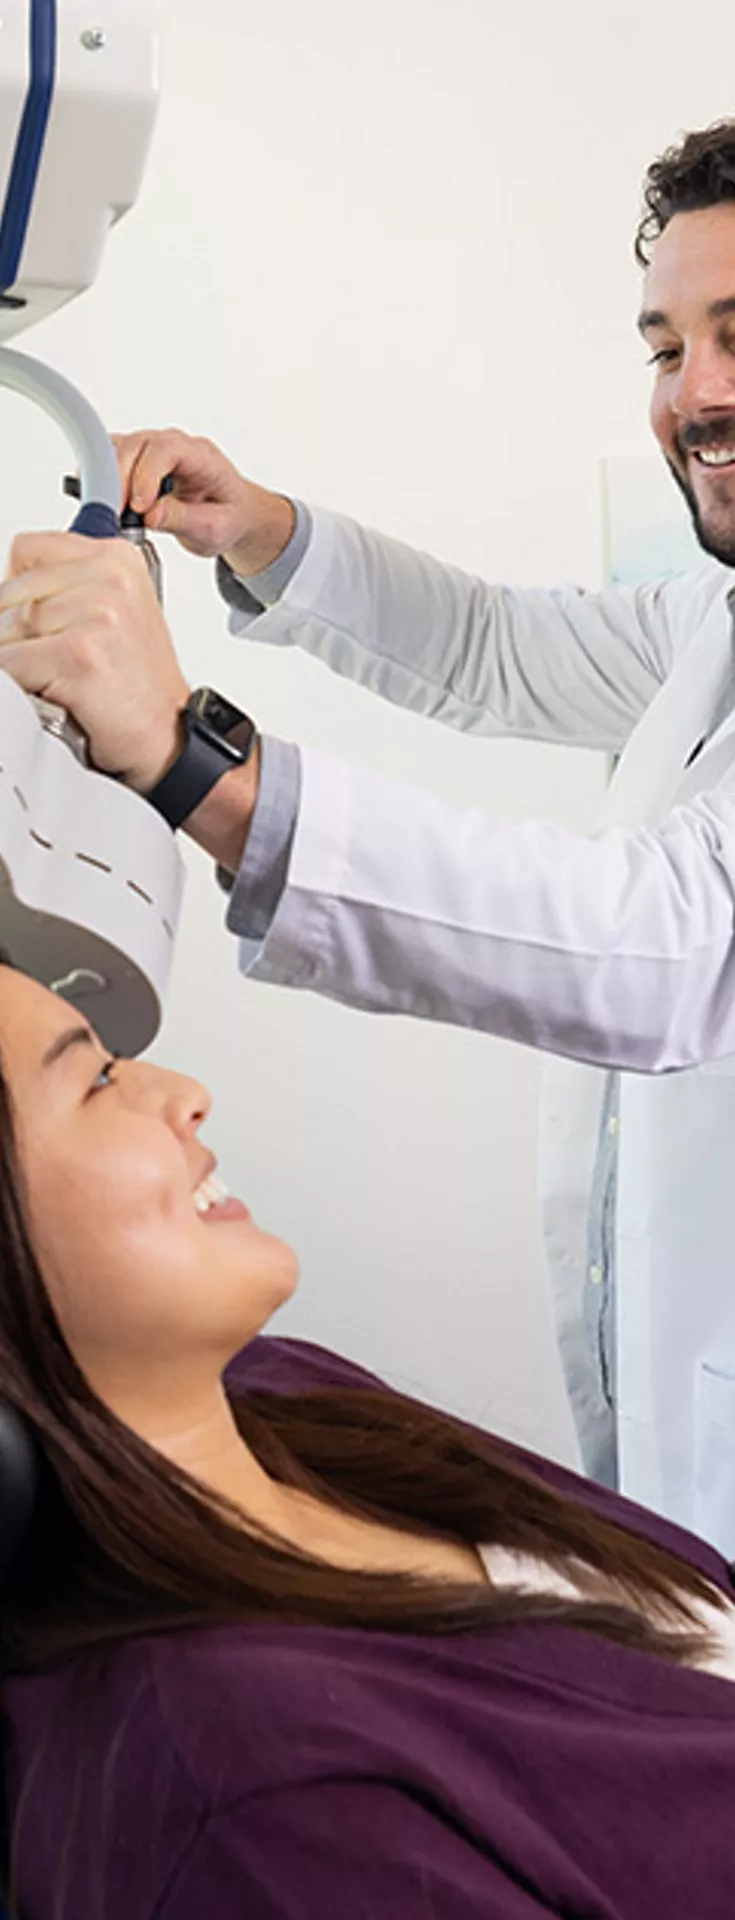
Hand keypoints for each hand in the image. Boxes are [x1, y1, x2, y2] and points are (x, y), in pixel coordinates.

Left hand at [0, 533, 190, 792]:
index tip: (37, 622)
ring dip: (19, 662)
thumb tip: (6, 587)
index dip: (20, 591)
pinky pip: (10, 663)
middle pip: (11, 591)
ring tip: (58, 678)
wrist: (167, 737)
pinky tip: (53, 693)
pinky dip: (19, 686)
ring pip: (5, 628)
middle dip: (15, 632)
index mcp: (117, 559)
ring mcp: (96, 613)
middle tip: (52, 661)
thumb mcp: (114, 614)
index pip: (27, 550)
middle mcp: (109, 578)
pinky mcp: (79, 652)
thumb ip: (67, 588)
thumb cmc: (139, 685)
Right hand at [114, 429, 295, 575]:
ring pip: (119, 448)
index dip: (147, 475)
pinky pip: (110, 458)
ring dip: (107, 478)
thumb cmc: (227, 516)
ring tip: (108, 511)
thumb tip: (151, 515)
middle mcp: (174, 445)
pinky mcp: (136, 460)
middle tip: (115, 515)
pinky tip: (102, 502)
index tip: (139, 507)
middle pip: (137, 445)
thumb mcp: (215, 528)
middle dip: (120, 479)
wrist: (229, 513)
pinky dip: (100, 478)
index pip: (167, 450)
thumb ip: (185, 520)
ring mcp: (153, 449)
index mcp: (201, 456)